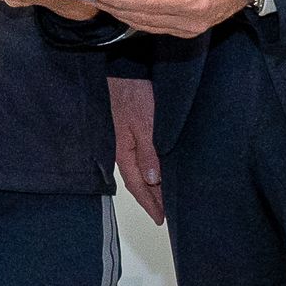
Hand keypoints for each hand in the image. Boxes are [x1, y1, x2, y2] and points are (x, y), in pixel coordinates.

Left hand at [94, 0, 262, 38]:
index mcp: (192, 1)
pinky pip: (156, 26)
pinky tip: (124, 6)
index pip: (147, 2)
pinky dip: (138, 16)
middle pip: (143, 17)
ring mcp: (189, 30)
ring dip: (123, 13)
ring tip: (103, 0)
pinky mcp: (188, 31)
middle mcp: (190, 21)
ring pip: (147, 25)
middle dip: (116, 6)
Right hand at [109, 75, 163, 225]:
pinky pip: (138, 157)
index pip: (139, 186)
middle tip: (164, 214)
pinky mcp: (128, 128)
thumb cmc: (132, 91)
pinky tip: (155, 171)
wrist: (121, 66)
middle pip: (138, 181)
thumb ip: (149, 152)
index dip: (150, 203)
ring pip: (139, 170)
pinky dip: (148, 169)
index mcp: (125, 151)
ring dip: (151, 185)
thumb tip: (153, 181)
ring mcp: (124, 139)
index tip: (161, 219)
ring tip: (162, 197)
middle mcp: (122, 148)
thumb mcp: (145, 122)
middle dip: (151, 198)